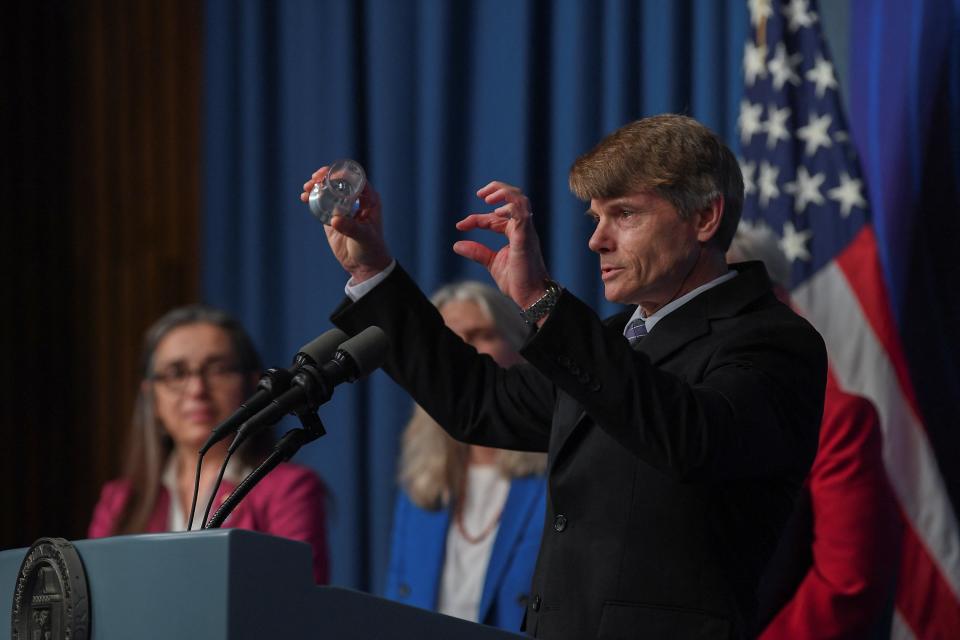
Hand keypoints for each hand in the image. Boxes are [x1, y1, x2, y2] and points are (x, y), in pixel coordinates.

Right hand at [301, 167, 392, 281]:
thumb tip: (334, 219)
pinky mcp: (333, 217)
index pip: (354, 179)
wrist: (365, 266)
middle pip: (339, 181)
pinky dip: (313, 198)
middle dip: (325, 177)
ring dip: (317, 186)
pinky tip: (305, 197)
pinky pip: (322, 203)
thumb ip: (351, 228)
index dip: (340, 172)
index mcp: (369, 199)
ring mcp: (344, 208)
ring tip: (306, 189)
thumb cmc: (371, 249)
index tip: (326, 174)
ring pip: (329, 191)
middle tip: (313, 180)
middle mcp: (357, 200)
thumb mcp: (363, 237)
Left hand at [453, 181, 549, 308]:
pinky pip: (521, 213)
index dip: (477, 219)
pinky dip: (509, 206)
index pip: (495, 217)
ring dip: (503, 193)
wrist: (531, 296)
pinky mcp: (526, 237)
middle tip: (480, 193)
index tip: (460, 226)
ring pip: (520, 200)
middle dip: (497, 190)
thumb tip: (456, 245)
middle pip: (513, 198)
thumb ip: (477, 252)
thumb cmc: (517, 281)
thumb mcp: (492, 263)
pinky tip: (496, 210)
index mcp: (515, 232)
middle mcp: (522, 228)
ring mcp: (526, 231)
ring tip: (486, 197)